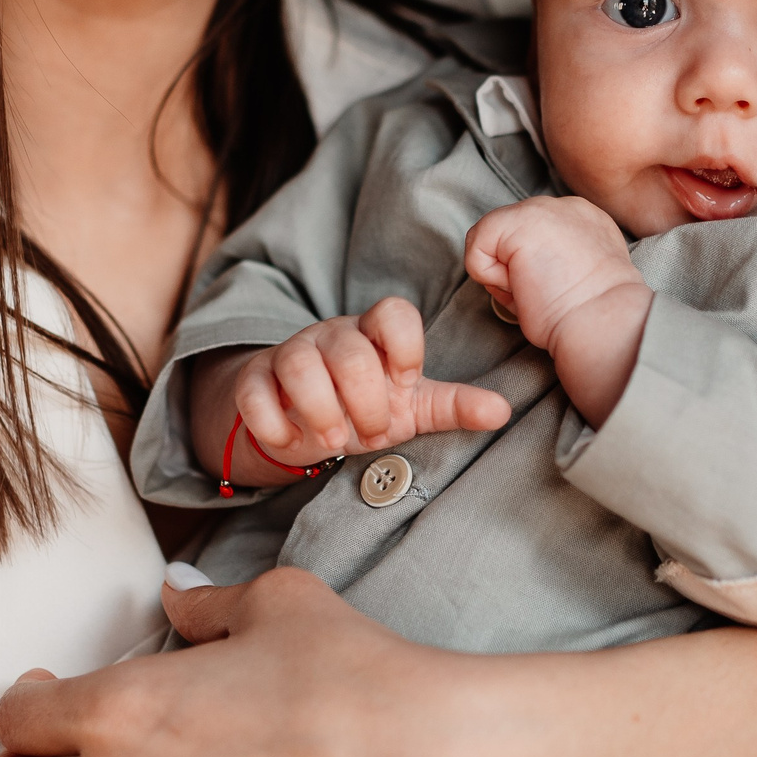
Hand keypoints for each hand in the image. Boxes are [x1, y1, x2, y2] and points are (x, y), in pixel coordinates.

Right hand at [218, 296, 509, 477]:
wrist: (302, 418)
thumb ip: (455, 405)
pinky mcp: (253, 380)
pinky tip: (291, 442)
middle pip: (349, 351)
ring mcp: (290, 354)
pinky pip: (254, 392)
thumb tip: (502, 412)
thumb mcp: (413, 406)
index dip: (405, 349)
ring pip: (298, 365)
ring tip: (334, 441)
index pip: (394, 313)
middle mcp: (332, 336)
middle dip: (364, 402)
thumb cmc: (366, 404)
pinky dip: (272, 424)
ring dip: (320, 412)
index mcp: (375, 334)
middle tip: (370, 435)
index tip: (406, 384)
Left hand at [464, 196, 653, 424]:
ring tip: (537, 288)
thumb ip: (554, 258)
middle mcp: (565, 206)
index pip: (532, 237)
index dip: (530, 269)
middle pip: (509, 235)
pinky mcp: (518, 220)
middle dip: (514, 269)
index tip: (554, 290)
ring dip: (504, 273)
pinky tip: (523, 284)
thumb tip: (517, 267)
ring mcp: (542, 208)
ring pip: (490, 238)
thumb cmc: (592, 315)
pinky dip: (489, 275)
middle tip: (545, 292)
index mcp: (584, 220)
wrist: (603, 321)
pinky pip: (476, 245)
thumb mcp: (580, 275)